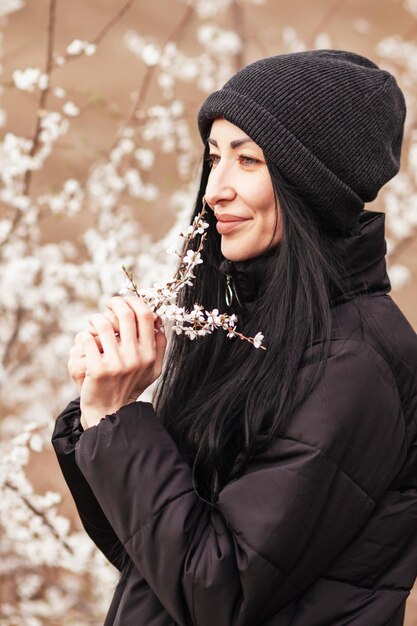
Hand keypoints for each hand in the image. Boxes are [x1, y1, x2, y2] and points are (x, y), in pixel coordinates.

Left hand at [75, 296, 165, 427]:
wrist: (110, 412)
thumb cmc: (131, 386)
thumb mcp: (153, 370)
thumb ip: (159, 346)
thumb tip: (159, 321)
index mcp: (150, 354)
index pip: (146, 316)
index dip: (135, 302)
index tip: (126, 301)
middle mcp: (136, 358)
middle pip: (126, 315)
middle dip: (115, 303)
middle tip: (109, 304)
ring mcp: (116, 364)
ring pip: (104, 324)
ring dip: (97, 318)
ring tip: (94, 322)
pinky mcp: (97, 369)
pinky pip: (87, 339)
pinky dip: (85, 335)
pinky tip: (86, 340)